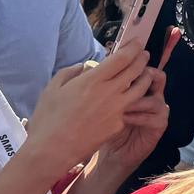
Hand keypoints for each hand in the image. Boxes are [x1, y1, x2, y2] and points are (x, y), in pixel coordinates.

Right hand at [22, 45, 164, 174]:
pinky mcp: (119, 124)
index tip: (136, 44)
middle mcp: (110, 92)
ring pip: (140, 89)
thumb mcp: (52, 88)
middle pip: (135, 70)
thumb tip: (85, 66)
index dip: (132, 48)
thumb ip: (70, 72)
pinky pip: (129, 107)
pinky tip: (131, 98)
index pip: (122, 58)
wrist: (53, 150)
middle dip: (142, 59)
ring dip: (145, 78)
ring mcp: (117, 109)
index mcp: (93, 80)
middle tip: (144, 54)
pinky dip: (132, 100)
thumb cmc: (48, 118)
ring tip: (145, 73)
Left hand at [95, 34, 174, 177]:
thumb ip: (96, 84)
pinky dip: (140, 116)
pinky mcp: (157, 127)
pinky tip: (125, 118)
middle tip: (129, 77)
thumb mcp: (97, 102)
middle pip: (156, 76)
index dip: (136, 58)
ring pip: (156, 98)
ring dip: (139, 100)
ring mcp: (156, 111)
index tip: (127, 54)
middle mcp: (150, 96)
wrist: (113, 153)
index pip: (141, 66)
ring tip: (124, 104)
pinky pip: (155, 117)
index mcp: (135, 87)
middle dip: (144, 75)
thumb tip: (87, 65)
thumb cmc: (104, 126)